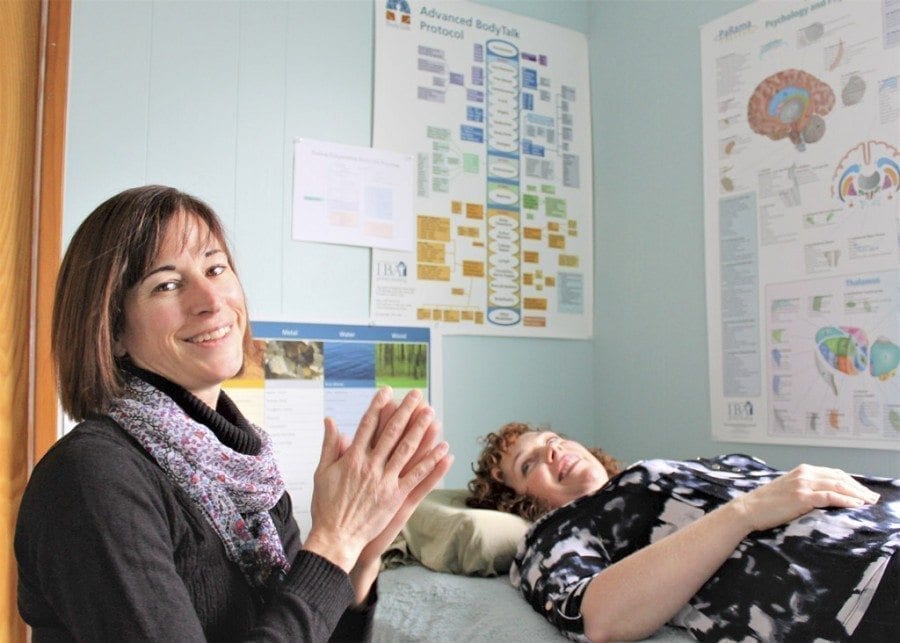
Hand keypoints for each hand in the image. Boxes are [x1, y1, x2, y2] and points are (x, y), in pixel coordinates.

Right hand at [303, 388, 449, 573]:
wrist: (335, 538)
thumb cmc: (326, 506)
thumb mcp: (322, 472)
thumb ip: (329, 445)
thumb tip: (330, 420)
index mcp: (352, 458)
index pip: (368, 425)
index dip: (379, 406)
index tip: (388, 392)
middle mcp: (370, 466)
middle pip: (391, 432)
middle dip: (405, 411)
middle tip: (417, 395)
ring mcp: (384, 481)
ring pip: (407, 450)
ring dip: (421, 430)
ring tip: (432, 414)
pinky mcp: (396, 498)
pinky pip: (417, 476)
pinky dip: (431, 462)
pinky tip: (443, 449)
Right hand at [731, 464, 879, 531]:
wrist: (749, 509)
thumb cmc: (767, 504)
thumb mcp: (789, 490)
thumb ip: (806, 488)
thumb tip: (825, 497)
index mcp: (802, 470)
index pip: (834, 474)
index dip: (852, 483)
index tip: (863, 492)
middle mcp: (804, 474)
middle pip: (840, 478)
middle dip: (859, 488)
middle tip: (872, 498)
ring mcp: (803, 484)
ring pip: (838, 486)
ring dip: (857, 494)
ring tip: (868, 502)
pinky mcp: (801, 497)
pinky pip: (830, 497)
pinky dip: (845, 500)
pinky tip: (855, 505)